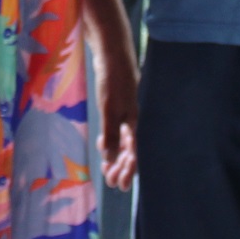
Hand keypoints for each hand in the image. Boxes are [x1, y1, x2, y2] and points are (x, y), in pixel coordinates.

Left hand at [93, 42, 138, 191]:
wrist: (112, 52)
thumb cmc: (112, 79)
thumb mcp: (110, 108)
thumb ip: (112, 133)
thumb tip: (111, 158)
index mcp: (135, 122)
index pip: (135, 154)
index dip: (128, 171)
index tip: (119, 186)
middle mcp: (133, 119)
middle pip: (130, 150)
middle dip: (121, 168)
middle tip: (111, 182)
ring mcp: (127, 111)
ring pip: (124, 140)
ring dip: (116, 156)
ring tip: (107, 169)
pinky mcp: (119, 104)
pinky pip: (119, 129)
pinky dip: (112, 140)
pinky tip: (104, 144)